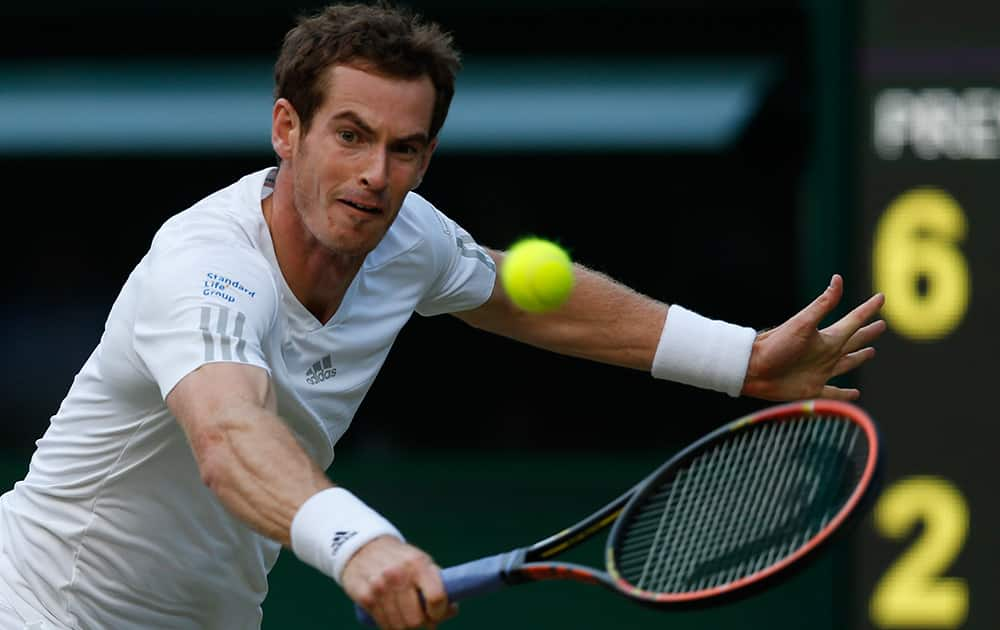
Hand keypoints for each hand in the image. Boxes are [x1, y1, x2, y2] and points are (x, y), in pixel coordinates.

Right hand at [342, 536, 457, 629]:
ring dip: (406, 627)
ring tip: (407, 617)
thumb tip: (452, 611)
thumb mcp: (422, 562)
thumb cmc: (401, 560)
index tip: (437, 614)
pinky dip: (390, 625)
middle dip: (422, 624)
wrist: (363, 547)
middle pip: (416, 620)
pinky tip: (393, 616)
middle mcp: (398, 574)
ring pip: (399, 626)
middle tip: (422, 619)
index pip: (436, 597)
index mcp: (418, 564)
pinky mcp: (365, 597)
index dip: (440, 612)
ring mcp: (379, 587)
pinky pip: (383, 625)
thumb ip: (438, 585)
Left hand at [742, 274, 885, 400]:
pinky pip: (834, 394)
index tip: (881, 297)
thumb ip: (822, 305)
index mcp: (826, 338)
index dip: (867, 310)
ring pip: (847, 364)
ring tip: (871, 351)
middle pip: (853, 341)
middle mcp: (826, 354)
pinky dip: (846, 394)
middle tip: (881, 325)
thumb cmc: (776, 345)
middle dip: (867, 333)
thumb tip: (837, 278)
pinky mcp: (813, 389)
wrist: (752, 369)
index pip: (853, 321)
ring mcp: (820, 372)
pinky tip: (856, 394)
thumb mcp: (802, 323)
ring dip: (859, 358)